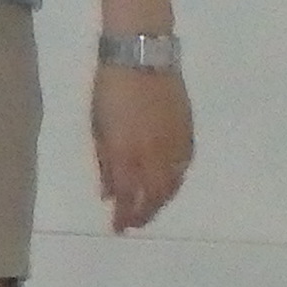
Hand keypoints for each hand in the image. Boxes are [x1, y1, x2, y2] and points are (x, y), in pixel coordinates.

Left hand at [93, 56, 191, 233]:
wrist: (143, 58)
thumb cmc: (110, 90)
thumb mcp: (98, 127)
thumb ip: (104, 163)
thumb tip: (108, 194)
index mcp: (126, 151)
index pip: (127, 194)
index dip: (123, 215)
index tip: (117, 227)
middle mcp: (153, 153)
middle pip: (153, 194)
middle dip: (143, 213)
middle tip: (134, 224)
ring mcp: (174, 143)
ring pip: (172, 183)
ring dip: (161, 201)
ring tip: (149, 209)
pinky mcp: (188, 132)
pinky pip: (185, 166)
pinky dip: (176, 180)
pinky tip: (168, 185)